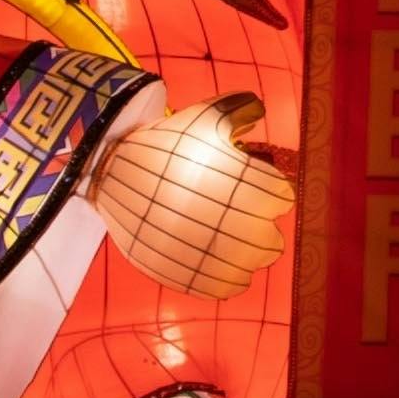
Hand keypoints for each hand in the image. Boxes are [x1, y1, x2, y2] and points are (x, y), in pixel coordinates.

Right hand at [90, 88, 297, 297]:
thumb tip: (258, 111)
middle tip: (240, 216)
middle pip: (273, 240)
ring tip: (228, 241)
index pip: (283, 200)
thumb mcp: (207, 117)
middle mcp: (244, 226)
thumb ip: (241, 111)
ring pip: (251, 267)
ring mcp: (218, 256)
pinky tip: (218, 263)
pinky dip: (226, 278)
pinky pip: (225, 287)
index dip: (269, 192)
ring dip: (245, 255)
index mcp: (255, 188)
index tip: (252, 187)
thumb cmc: (168, 143)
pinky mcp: (192, 276)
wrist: (115, 172)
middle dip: (259, 227)